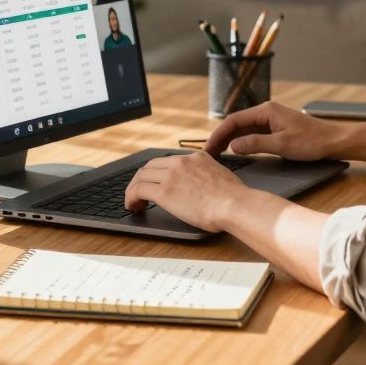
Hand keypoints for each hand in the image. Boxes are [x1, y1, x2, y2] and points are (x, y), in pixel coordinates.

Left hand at [123, 151, 249, 232]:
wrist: (234, 205)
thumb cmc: (235, 199)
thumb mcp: (223, 177)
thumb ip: (210, 177)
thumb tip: (207, 188)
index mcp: (196, 158)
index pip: (168, 161)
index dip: (157, 172)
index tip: (155, 182)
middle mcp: (181, 162)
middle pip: (151, 166)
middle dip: (142, 179)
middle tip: (140, 192)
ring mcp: (171, 175)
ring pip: (141, 176)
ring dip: (134, 189)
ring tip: (134, 202)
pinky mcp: (164, 191)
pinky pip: (138, 190)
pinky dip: (131, 197)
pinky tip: (132, 206)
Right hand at [203, 101, 340, 160]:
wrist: (334, 141)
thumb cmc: (312, 141)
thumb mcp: (282, 144)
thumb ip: (256, 144)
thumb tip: (233, 145)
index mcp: (266, 111)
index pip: (233, 120)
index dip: (218, 134)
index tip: (208, 148)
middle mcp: (266, 112)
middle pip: (236, 123)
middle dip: (220, 138)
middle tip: (207, 154)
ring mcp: (270, 120)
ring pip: (243, 129)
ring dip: (229, 140)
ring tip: (216, 155)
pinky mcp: (275, 129)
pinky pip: (252, 134)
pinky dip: (240, 142)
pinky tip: (234, 152)